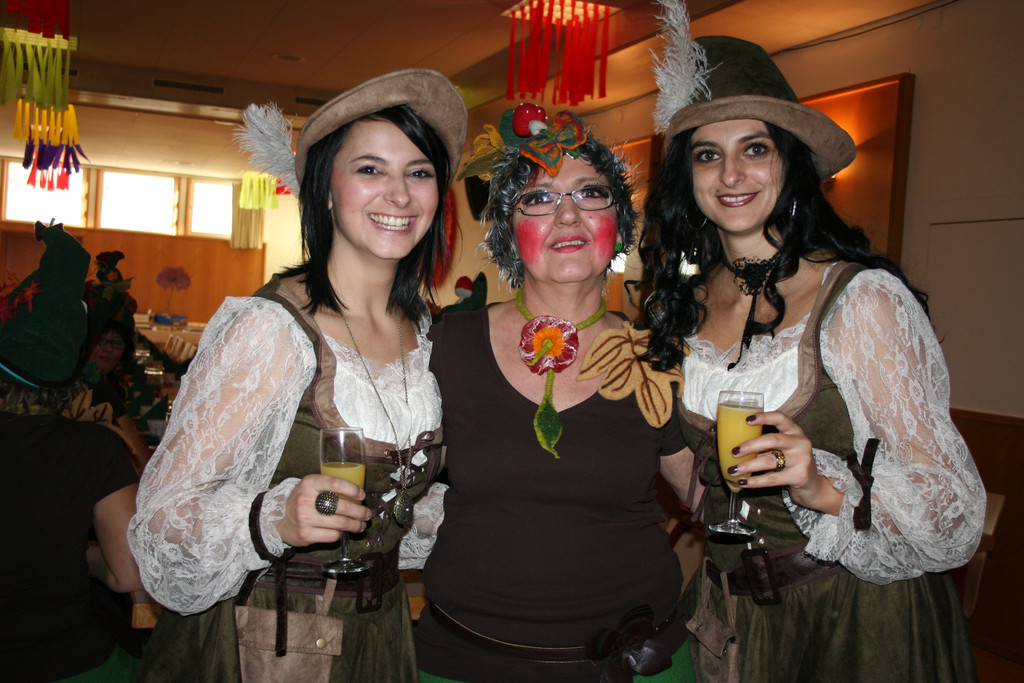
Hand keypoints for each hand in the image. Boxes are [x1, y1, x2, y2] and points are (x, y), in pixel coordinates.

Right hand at [276, 474, 372, 547]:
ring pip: (340, 523)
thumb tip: (359, 495)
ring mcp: (305, 518)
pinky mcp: (305, 534)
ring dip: (355, 525)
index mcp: (309, 483)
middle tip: (367, 514)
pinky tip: (342, 532)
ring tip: (361, 525)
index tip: (362, 495)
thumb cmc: (303, 501)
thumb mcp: (311, 487)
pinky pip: (332, 536)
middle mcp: (305, 499)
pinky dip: (341, 534)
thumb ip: (330, 487)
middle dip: (359, 512)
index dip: (353, 489)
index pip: (335, 483)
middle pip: (341, 506)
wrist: (279, 520)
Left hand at [727, 411, 843, 514]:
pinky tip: (743, 482)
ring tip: (733, 470)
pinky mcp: (800, 476)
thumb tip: (736, 446)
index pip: (780, 418)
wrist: (813, 485)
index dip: (764, 417)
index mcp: (795, 431)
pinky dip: (755, 481)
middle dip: (750, 445)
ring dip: (748, 465)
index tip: (746, 420)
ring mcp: (802, 459)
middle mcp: (800, 443)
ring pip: (770, 460)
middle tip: (734, 452)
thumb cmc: (791, 464)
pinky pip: (772, 478)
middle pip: (772, 439)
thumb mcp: (783, 449)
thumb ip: (766, 445)